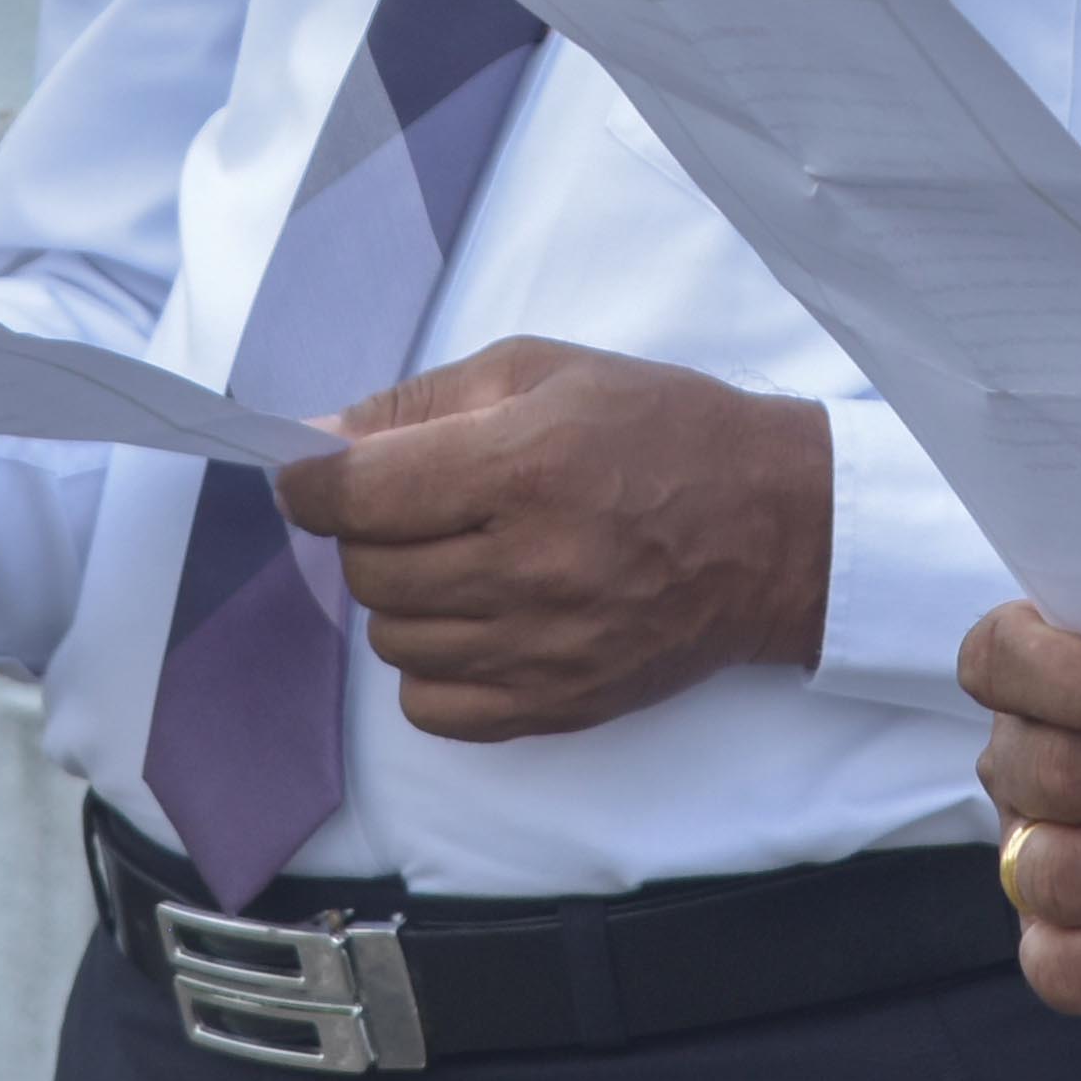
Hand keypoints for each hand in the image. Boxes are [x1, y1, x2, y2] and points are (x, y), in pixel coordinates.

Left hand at [276, 337, 826, 741]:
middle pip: (369, 569)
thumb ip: (421, 402)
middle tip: (419, 505)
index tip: (306, 476)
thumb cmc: (660, 432)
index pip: (358, 493)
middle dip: (370, 531)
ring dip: (406, 596)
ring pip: (393, 639)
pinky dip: (434, 665)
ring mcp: (546, 648)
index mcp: (525, 465)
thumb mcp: (545, 372)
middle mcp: (531, 566)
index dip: (309, 482)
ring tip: (464, 559)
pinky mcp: (560, 706)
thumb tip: (317, 439)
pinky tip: (478, 619)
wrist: (773, 529)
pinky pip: (431, 707)